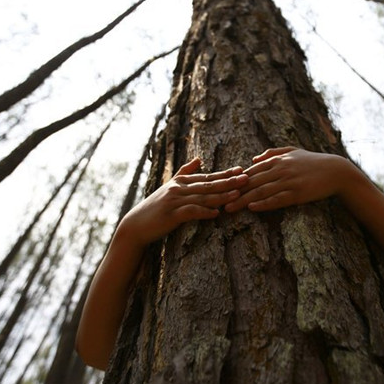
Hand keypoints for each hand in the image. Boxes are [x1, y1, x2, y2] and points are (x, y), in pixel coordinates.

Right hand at [118, 158, 247, 246]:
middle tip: (246, 178)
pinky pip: (191, 212)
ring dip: (221, 196)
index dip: (225, 173)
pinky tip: (216, 213)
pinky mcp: (171, 215)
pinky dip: (204, 212)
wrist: (136, 224)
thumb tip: (199, 158)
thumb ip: (185, 171)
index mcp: (181, 181)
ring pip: (202, 197)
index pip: (208, 176)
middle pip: (208, 184)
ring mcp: (174, 200)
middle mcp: (178, 188)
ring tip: (237, 194)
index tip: (241, 170)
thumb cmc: (156, 207)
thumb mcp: (170, 185)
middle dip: (229, 181)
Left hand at [224, 147, 350, 212]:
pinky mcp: (298, 193)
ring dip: (244, 201)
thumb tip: (254, 158)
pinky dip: (264, 204)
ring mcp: (289, 181)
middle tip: (217, 201)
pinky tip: (253, 208)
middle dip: (234, 192)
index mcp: (278, 160)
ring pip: (261, 192)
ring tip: (229, 208)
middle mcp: (281, 169)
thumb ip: (273, 153)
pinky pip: (278, 199)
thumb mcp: (293, 151)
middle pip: (252, 182)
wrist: (336, 171)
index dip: (235, 180)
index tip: (221, 187)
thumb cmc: (313, 162)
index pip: (251, 171)